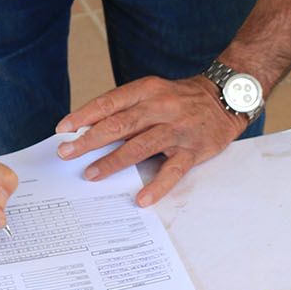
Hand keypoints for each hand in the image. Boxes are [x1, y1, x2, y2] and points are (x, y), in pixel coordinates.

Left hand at [56, 75, 243, 206]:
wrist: (227, 97)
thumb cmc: (181, 98)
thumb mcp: (153, 93)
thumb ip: (127, 109)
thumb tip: (90, 130)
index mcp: (147, 90)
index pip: (109, 102)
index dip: (84, 116)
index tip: (63, 129)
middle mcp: (161, 107)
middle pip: (119, 124)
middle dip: (89, 140)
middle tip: (66, 154)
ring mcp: (177, 129)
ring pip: (140, 146)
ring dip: (112, 161)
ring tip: (91, 174)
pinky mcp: (193, 150)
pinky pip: (172, 171)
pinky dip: (157, 186)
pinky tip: (141, 199)